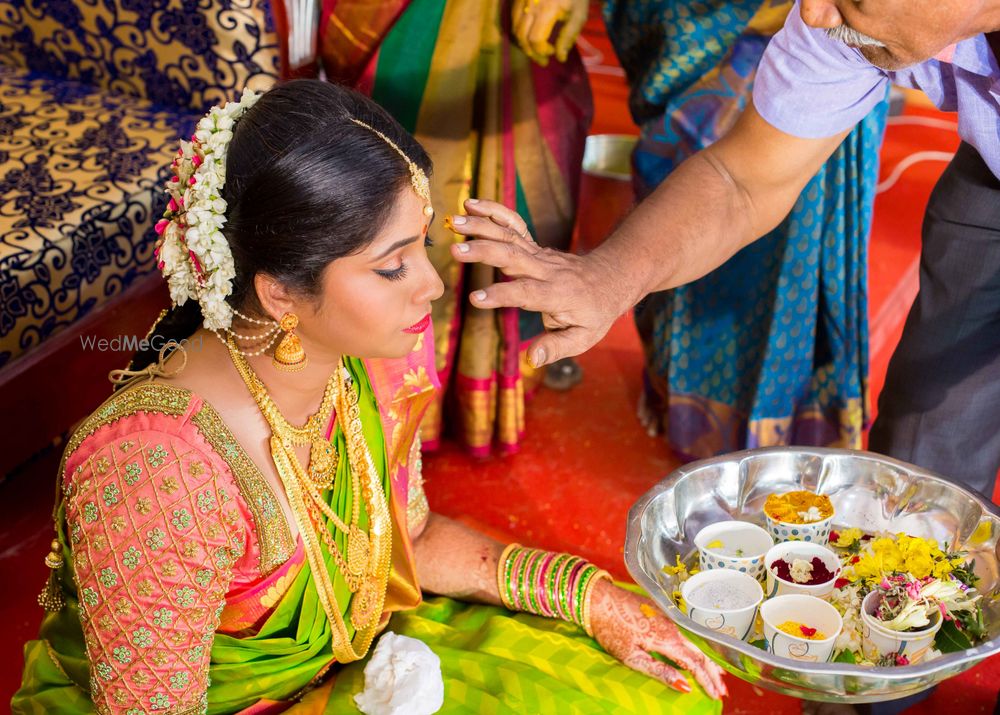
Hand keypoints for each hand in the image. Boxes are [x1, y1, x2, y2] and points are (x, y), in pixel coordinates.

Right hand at [448, 198, 630, 367]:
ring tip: (456, 222)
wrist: (610, 279)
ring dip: (482, 227)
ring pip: (510, 236)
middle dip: (484, 251)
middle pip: (513, 256)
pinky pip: (514, 226)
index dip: (502, 294)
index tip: (475, 298)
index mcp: (556, 294)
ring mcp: (540, 255)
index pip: (526, 292)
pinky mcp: (534, 246)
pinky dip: (494, 212)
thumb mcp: (583, 338)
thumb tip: (531, 359)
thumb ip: (555, 347)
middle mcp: (546, 270)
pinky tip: (472, 204)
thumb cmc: (595, 313)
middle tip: (456, 249)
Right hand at [511, 0, 587, 65]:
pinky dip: (520, 31)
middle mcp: (530, 6)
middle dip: (531, 52)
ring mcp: (521, 1)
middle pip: (521, 37)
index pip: (535, 40)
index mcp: (546, 10)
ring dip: (524, 43)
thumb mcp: (578, 14)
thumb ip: (568, 36)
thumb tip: (560, 57)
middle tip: (542, 60)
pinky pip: (513, 19)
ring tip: (536, 50)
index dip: (542, 51)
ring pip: (514, 29)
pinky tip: (531, 35)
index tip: (552, 52)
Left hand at [590, 580, 728, 698]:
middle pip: (699, 652)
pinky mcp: (661, 612)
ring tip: (717, 675)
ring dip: (706, 659)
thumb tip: (684, 686)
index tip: (716, 695)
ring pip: (694, 641)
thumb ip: (659, 671)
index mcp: (667, 639)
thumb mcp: (632, 656)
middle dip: (712, 672)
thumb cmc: (611, 630)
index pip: (694, 663)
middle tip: (722, 690)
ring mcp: (667, 617)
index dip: (706, 681)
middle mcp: (672, 626)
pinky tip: (696, 651)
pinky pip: (685, 631)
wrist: (598, 599)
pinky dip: (696, 646)